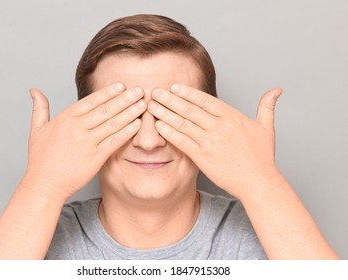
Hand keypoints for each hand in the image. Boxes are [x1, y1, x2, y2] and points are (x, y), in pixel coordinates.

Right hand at [21, 83, 145, 200]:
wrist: (45, 184)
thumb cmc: (41, 158)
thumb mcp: (37, 129)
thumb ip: (39, 108)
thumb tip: (34, 90)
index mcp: (66, 118)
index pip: (92, 100)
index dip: (108, 92)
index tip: (121, 85)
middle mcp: (78, 128)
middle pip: (106, 109)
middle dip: (125, 98)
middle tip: (139, 90)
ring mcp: (88, 142)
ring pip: (113, 123)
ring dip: (130, 112)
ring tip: (143, 104)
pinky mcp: (96, 157)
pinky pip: (115, 141)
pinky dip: (127, 132)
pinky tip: (137, 124)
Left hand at [148, 84, 281, 198]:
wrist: (258, 182)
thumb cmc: (262, 157)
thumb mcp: (267, 128)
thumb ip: (267, 106)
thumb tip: (276, 90)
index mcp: (232, 117)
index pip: (205, 100)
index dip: (187, 92)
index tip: (173, 87)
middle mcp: (219, 127)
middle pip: (189, 109)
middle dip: (170, 99)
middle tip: (155, 91)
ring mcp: (209, 142)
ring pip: (183, 124)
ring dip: (165, 113)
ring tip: (151, 106)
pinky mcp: (202, 157)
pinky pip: (182, 142)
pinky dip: (170, 133)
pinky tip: (159, 126)